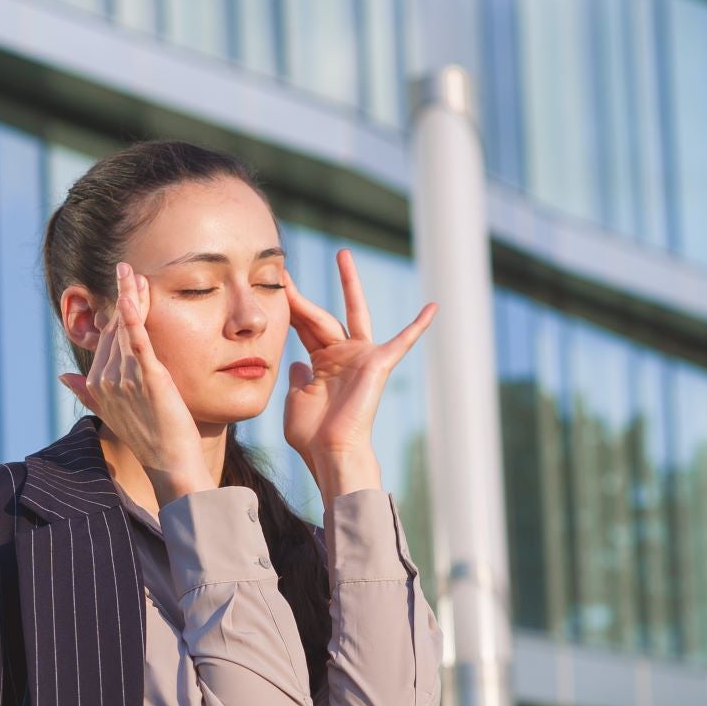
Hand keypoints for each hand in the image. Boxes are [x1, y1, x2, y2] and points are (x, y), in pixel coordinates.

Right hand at [58, 262, 207, 492]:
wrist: (170, 463)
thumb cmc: (146, 438)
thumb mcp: (110, 413)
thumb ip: (85, 393)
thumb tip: (63, 377)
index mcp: (95, 384)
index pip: (105, 338)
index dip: (115, 312)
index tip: (124, 288)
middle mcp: (105, 379)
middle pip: (114, 329)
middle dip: (122, 297)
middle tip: (129, 270)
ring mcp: (125, 378)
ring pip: (126, 329)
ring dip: (130, 297)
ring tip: (133, 272)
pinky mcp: (149, 378)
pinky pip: (138, 342)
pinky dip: (132, 318)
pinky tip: (130, 296)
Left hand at [281, 248, 435, 476]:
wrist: (331, 451)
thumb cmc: (312, 435)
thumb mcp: (296, 399)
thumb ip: (296, 378)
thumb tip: (297, 362)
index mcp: (322, 365)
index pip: (305, 329)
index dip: (290, 309)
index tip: (273, 288)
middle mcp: (343, 357)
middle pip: (320, 317)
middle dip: (301, 295)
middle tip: (284, 271)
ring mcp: (361, 357)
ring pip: (352, 313)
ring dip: (348, 284)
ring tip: (342, 254)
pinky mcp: (379, 363)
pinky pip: (404, 341)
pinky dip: (418, 325)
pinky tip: (433, 308)